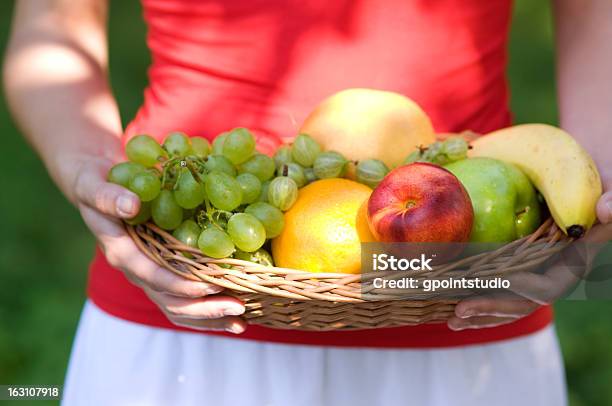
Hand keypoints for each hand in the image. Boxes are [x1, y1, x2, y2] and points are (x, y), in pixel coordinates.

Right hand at [73, 156, 246, 333]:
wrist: (94, 187)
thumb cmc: (95, 183)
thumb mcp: (93, 185)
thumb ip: (108, 197)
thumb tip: (130, 205)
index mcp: (121, 252)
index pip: (152, 275)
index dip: (180, 283)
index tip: (209, 286)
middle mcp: (136, 270)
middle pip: (169, 300)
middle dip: (203, 308)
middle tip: (238, 308)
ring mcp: (150, 275)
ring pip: (178, 307)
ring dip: (209, 317)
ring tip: (241, 322)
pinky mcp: (162, 273)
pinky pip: (184, 299)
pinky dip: (208, 310)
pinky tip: (234, 316)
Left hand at [448, 180, 611, 330]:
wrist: (575, 185)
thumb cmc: (593, 183)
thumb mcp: (610, 185)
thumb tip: (604, 212)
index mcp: (571, 262)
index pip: (548, 287)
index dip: (525, 288)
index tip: (502, 282)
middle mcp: (549, 276)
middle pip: (520, 303)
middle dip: (491, 308)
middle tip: (460, 309)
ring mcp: (530, 277)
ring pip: (504, 305)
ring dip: (478, 314)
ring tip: (452, 319)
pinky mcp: (512, 272)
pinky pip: (493, 293)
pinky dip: (473, 300)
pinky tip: (449, 307)